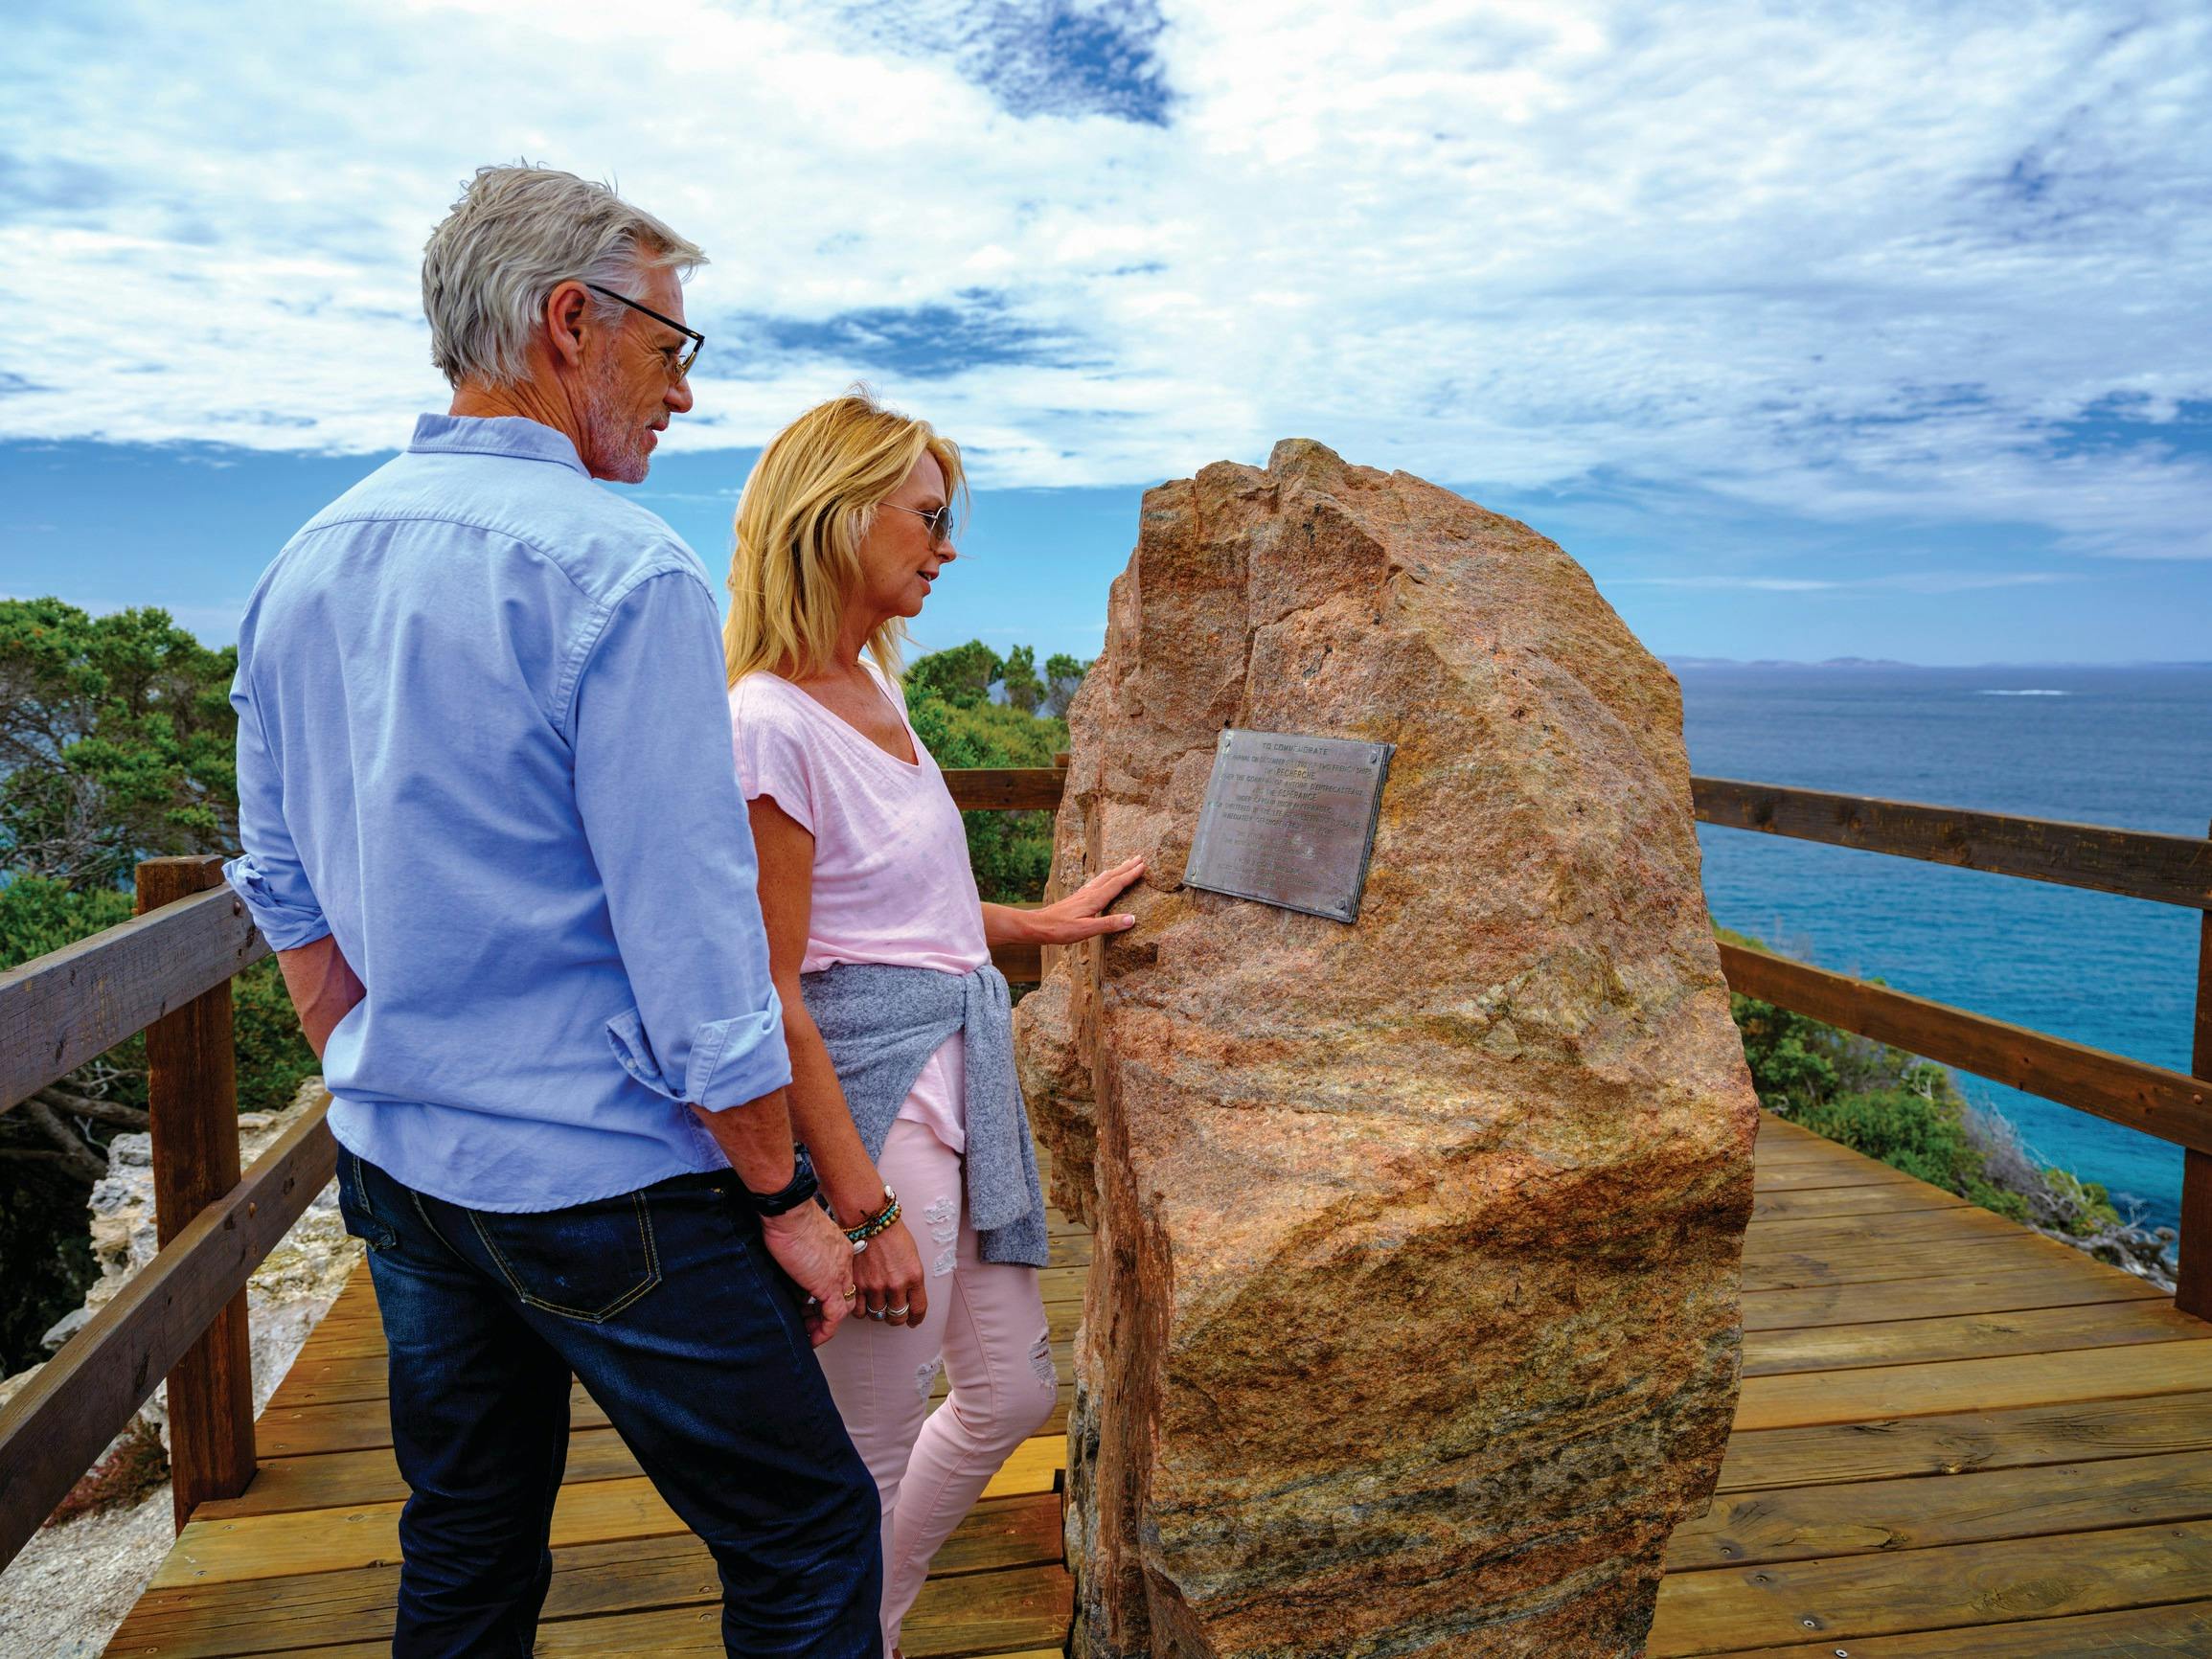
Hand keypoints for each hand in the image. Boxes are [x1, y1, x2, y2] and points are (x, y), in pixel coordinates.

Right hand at [759, 1202, 855, 1346]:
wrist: (789, 1210)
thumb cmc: (788, 1216)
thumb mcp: (799, 1239)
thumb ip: (800, 1257)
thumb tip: (790, 1273)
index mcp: (839, 1249)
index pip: (841, 1280)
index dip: (828, 1296)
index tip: (812, 1306)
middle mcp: (844, 1263)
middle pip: (844, 1295)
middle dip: (827, 1313)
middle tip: (810, 1322)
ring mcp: (839, 1274)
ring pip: (841, 1309)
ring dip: (824, 1325)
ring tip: (808, 1333)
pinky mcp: (828, 1285)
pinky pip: (833, 1317)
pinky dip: (824, 1331)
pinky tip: (811, 1338)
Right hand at [854, 1215, 928, 1328]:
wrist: (870, 1219)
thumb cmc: (892, 1234)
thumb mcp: (912, 1256)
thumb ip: (911, 1279)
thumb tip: (909, 1298)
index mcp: (914, 1276)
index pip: (918, 1309)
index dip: (916, 1319)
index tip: (913, 1321)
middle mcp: (895, 1284)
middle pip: (897, 1317)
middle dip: (897, 1318)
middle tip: (894, 1313)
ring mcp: (874, 1286)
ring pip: (877, 1316)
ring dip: (878, 1313)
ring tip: (877, 1304)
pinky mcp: (857, 1284)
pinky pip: (859, 1311)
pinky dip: (861, 1310)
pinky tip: (863, 1302)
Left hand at [1025, 855, 1145, 944]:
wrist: (1038, 925)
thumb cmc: (1061, 929)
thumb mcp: (1087, 930)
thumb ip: (1109, 924)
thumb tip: (1132, 919)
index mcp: (1095, 899)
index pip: (1117, 884)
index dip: (1131, 875)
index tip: (1143, 865)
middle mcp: (1090, 893)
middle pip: (1112, 876)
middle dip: (1126, 867)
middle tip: (1140, 858)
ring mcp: (1083, 894)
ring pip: (1103, 878)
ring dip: (1116, 870)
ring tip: (1125, 864)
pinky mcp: (1077, 898)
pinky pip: (1095, 883)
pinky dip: (1104, 877)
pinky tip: (1102, 879)